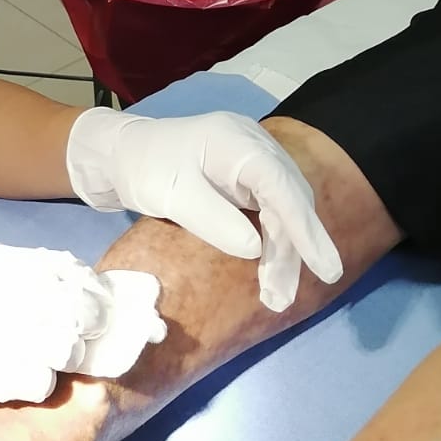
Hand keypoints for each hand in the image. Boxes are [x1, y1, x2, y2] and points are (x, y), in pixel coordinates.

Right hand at [0, 243, 164, 425]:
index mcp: (0, 262)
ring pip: (68, 344)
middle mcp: (1, 291)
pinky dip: (48, 381)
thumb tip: (86, 282)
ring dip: (86, 354)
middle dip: (116, 323)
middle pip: (82, 307)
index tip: (147, 303)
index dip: (114, 291)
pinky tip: (43, 380)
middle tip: (143, 334)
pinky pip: (40, 380)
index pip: (75, 272)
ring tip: (85, 357)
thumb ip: (27, 273)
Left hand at [66, 109, 342, 312]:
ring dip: (284, 249)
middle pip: (289, 199)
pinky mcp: (242, 176)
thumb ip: (215, 220)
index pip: (283, 188)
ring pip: (283, 206)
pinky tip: (271, 266)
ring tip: (276, 294)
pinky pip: (270, 206)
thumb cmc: (141, 168)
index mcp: (237, 142)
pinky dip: (273, 238)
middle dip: (294, 249)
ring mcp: (249, 159)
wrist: (116, 154)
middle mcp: (252, 145)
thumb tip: (257, 249)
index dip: (306, 230)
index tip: (325, 269)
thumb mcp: (172, 195)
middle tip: (281, 297)